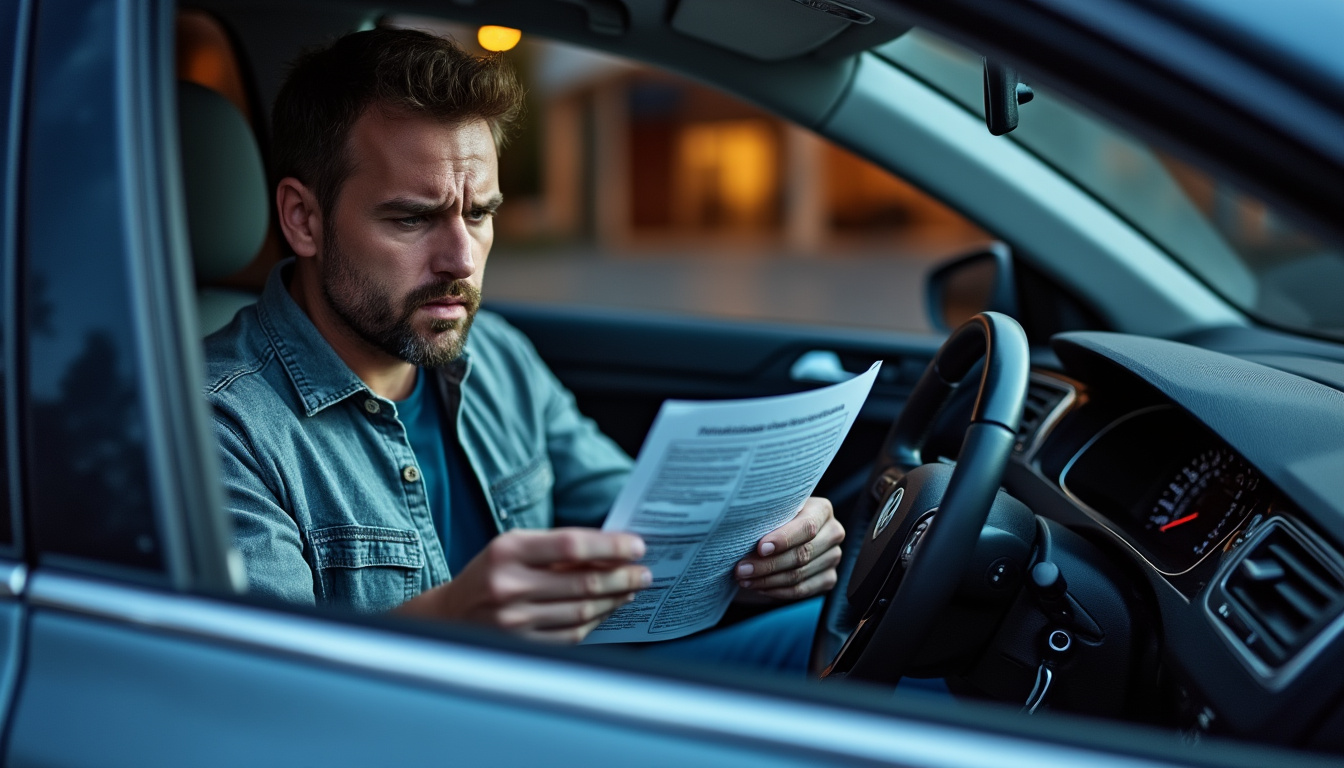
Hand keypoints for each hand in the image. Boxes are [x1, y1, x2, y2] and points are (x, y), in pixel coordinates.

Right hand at [396, 528, 649, 642]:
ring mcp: (514, 620)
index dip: (611, 546)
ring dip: (614, 600)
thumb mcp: (514, 547)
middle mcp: (509, 585)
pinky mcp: (521, 645)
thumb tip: (612, 552)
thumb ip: (557, 547)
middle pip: (583, 582)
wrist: (449, 616)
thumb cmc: (491, 573)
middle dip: (622, 577)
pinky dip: (596, 621)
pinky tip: (608, 609)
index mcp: (508, 550)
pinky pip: (572, 634)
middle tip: (644, 573)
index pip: (572, 545)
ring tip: (631, 590)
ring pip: (582, 610)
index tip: (637, 546)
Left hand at [735, 497, 843, 599]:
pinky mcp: (829, 578)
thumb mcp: (773, 510)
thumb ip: (768, 516)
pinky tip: (758, 587)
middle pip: (802, 554)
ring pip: (799, 575)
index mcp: (822, 510)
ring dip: (767, 580)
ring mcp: (833, 557)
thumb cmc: (774, 517)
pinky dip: (776, 591)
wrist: (782, 534)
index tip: (760, 548)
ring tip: (744, 579)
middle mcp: (833, 533)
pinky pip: (802, 590)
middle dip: (767, 564)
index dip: (783, 539)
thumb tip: (746, 531)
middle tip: (741, 569)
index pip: (807, 527)